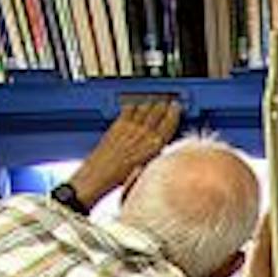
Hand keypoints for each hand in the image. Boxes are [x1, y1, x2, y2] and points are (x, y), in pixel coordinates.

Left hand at [65, 97, 181, 207]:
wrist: (100, 175)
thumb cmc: (122, 176)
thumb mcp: (147, 165)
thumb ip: (154, 149)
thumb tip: (159, 140)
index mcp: (155, 145)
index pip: (169, 123)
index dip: (174, 113)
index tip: (177, 107)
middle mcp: (144, 134)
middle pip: (157, 112)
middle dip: (163, 104)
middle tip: (167, 99)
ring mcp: (130, 127)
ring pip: (144, 108)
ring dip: (150, 102)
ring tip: (154, 100)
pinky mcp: (117, 124)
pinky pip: (128, 109)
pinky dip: (133, 105)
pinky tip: (135, 104)